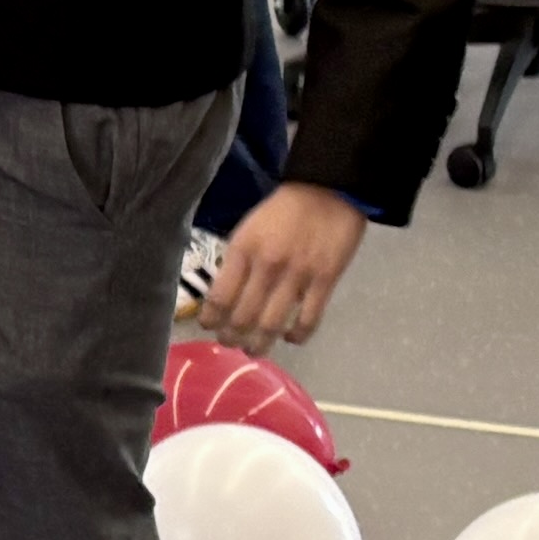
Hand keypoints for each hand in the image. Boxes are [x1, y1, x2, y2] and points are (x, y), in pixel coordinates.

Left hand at [189, 181, 364, 351]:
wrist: (329, 190)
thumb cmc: (284, 210)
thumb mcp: (250, 229)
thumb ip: (238, 261)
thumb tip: (224, 297)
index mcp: (244, 249)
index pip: (219, 296)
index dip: (211, 319)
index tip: (209, 327)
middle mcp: (267, 266)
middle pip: (243, 317)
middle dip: (232, 337)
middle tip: (230, 342)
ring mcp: (298, 276)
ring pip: (272, 325)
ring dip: (259, 344)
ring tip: (254, 349)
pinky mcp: (325, 281)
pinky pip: (308, 321)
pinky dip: (296, 336)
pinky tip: (290, 337)